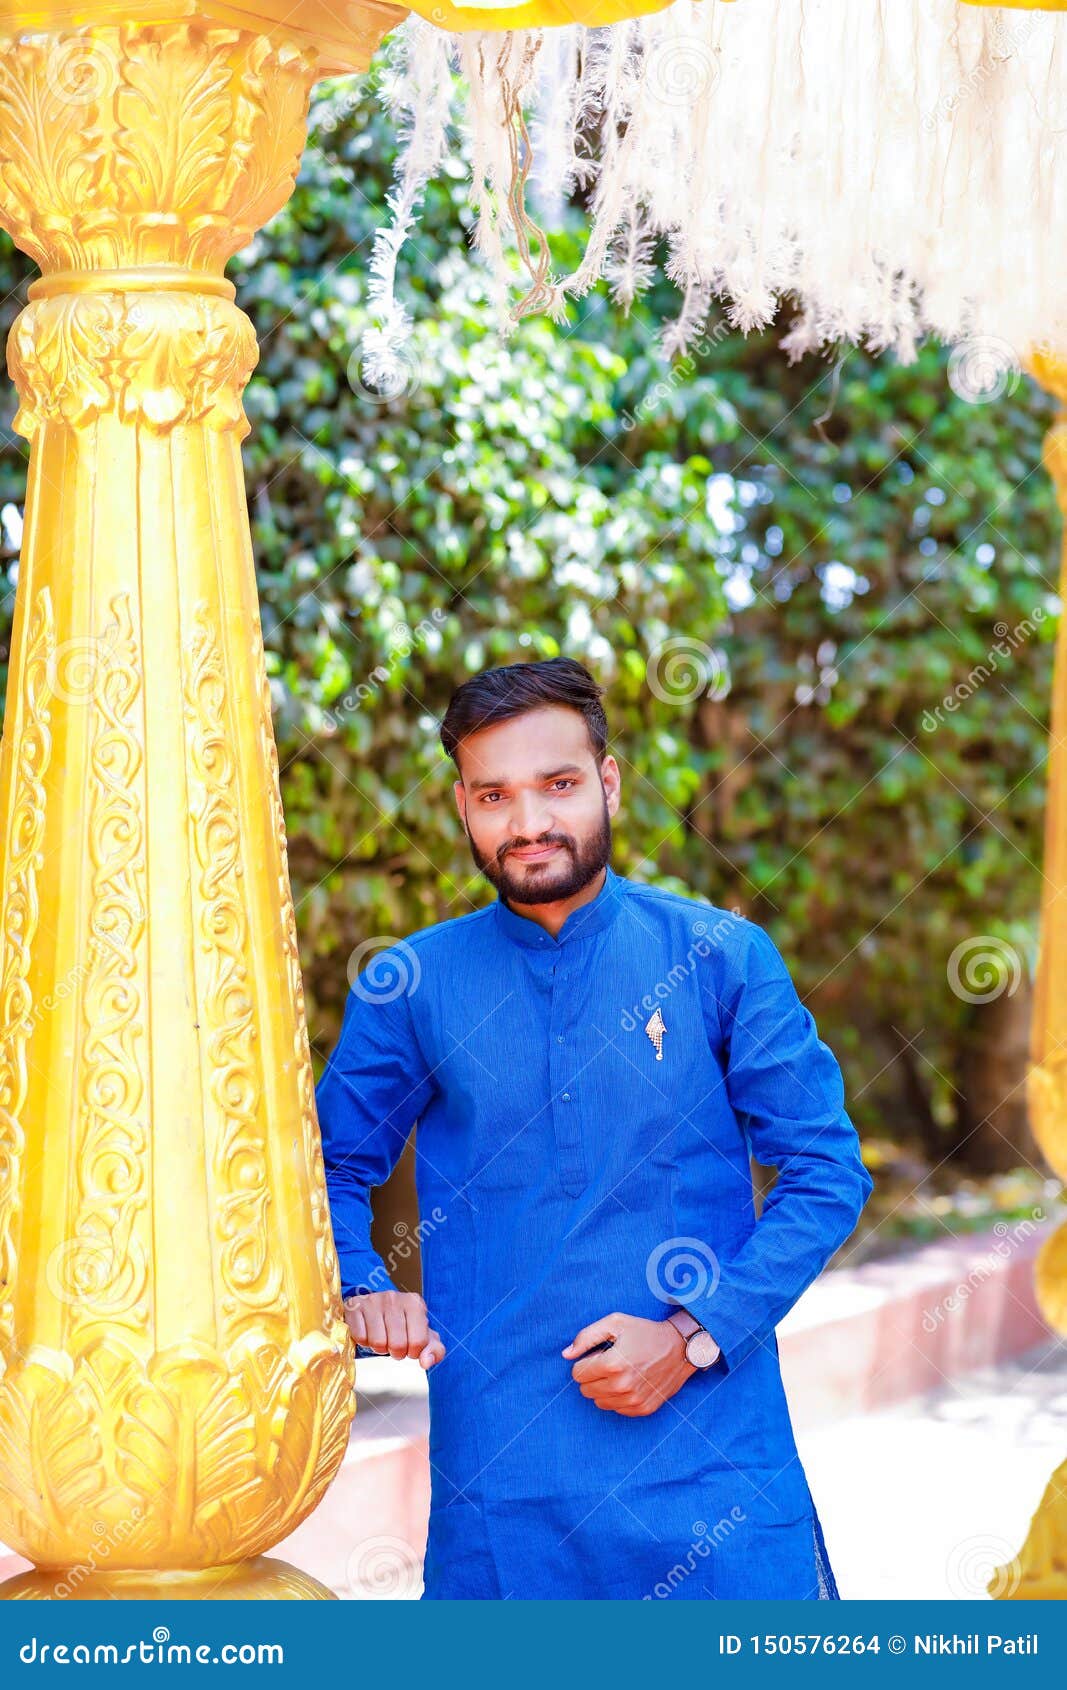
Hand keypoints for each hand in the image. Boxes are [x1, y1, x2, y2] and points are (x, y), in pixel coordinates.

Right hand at [343, 1290, 445, 1368]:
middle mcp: (394, 1297)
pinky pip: (360, 1338)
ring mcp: (373, 1300)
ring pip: (378, 1343)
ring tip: (381, 1337)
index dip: (413, 1352)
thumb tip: (426, 1362)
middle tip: (393, 1344)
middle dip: (395, 1352)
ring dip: (379, 1348)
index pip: (418, 1342)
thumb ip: (434, 1350)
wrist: (374, 1309)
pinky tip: (368, 1332)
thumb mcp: (422, 1335)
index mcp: (414, 1303)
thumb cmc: (402, 1325)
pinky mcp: (354, 1306)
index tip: (409, 1346)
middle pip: (397, 1344)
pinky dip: (364, 1342)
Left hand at [562, 1311, 694, 1415]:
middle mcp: (622, 1385)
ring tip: (619, 1373)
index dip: (585, 1363)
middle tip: (609, 1364)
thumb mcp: (615, 1323)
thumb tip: (566, 1354)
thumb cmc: (645, 1333)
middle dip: (592, 1376)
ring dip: (603, 1388)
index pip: (578, 1374)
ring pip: (599, 1402)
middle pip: (586, 1390)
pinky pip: (616, 1409)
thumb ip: (586, 1337)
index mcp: (613, 1364)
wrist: (680, 1348)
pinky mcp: (643, 1409)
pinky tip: (630, 1383)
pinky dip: (618, 1398)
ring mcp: (633, 1400)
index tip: (598, 1355)